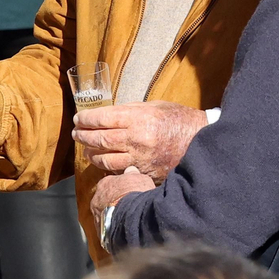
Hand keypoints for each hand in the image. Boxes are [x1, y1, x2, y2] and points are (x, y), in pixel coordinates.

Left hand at [72, 101, 206, 179]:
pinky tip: (103, 161)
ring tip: (85, 149)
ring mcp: (140, 158)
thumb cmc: (179, 120)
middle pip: (100, 139)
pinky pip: (120, 171)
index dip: (86, 119)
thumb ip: (131, 110)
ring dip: (91, 154)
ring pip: (106, 159)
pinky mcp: (145, 172)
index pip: (102, 119)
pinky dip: (108, 166)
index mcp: (138, 118)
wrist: (202, 142)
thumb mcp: (155, 106)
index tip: (78, 119)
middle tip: (76, 134)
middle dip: (83, 136)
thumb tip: (109, 115)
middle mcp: (136, 139)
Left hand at [89, 166, 154, 234]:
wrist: (131, 217)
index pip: (109, 184)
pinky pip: (107, 230)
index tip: (127, 192)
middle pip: (104, 200)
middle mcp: (96, 200)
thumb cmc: (135, 195)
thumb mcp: (139, 178)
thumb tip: (130, 170)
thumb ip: (132, 174)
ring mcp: (97, 217)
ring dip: (113, 218)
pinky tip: (123, 232)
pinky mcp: (101, 232)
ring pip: (104, 216)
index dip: (119, 188)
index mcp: (104, 184)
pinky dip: (114, 230)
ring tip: (126, 222)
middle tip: (126, 208)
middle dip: (113, 204)